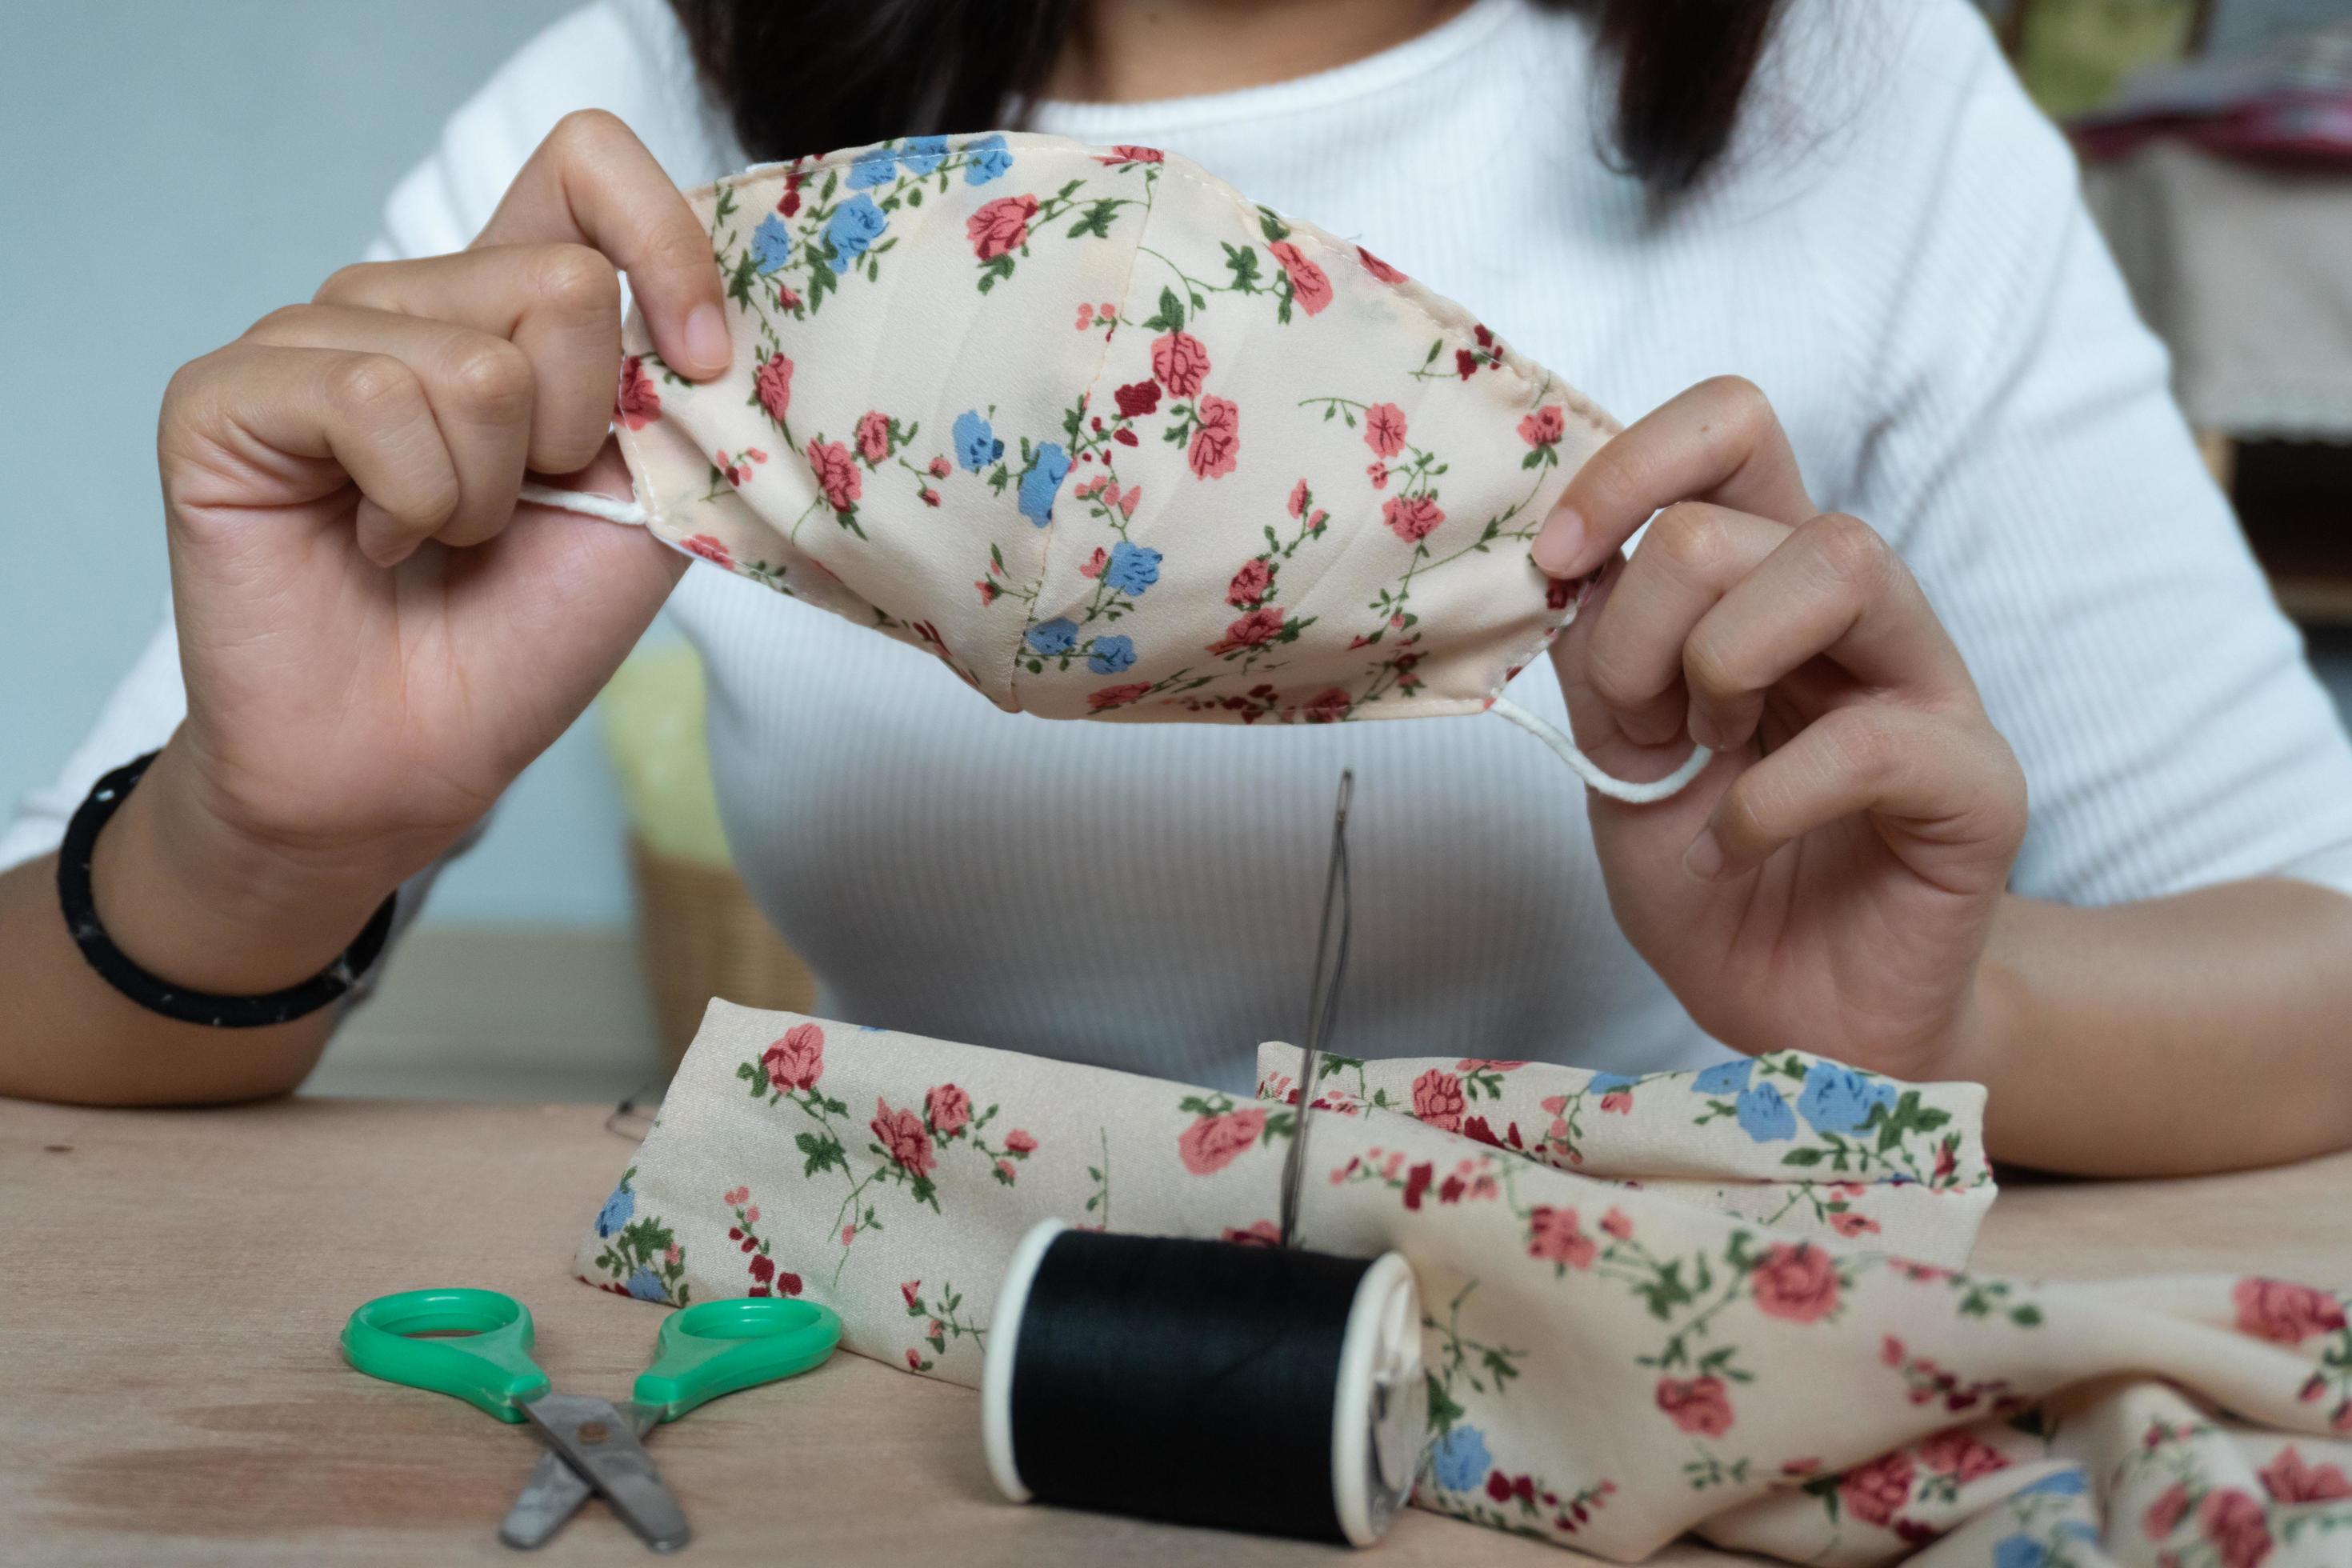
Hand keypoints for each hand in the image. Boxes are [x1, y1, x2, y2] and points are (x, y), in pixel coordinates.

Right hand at [127, 111, 724, 980]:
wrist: (411, 760)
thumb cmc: (520, 637)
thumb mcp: (646, 506)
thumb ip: (675, 397)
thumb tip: (715, 316)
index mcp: (506, 306)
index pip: (587, 166)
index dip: (666, 246)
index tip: (702, 364)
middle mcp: (406, 299)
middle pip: (559, 284)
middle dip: (575, 437)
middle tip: (515, 514)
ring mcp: (306, 335)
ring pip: (472, 361)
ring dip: (485, 493)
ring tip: (438, 540)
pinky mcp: (228, 392)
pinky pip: (371, 397)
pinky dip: (410, 500)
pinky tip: (374, 543)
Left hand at [1534, 378, 2026, 1081]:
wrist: (1794, 1020)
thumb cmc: (1715, 880)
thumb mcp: (1616, 756)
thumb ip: (1599, 656)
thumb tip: (1571, 565)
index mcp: (1766, 581)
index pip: (1730, 428)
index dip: (1629, 467)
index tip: (1557, 563)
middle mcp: (1857, 610)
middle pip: (1748, 505)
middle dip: (1645, 619)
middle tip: (1645, 722)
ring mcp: (1929, 684)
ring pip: (1840, 559)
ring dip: (1725, 664)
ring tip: (1709, 755)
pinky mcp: (1977, 782)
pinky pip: (1873, 736)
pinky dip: (1768, 800)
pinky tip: (1740, 845)